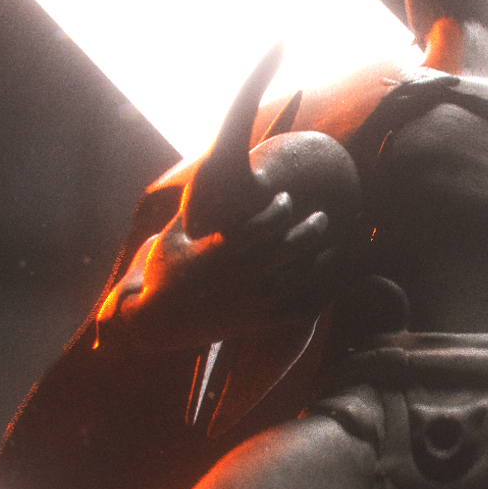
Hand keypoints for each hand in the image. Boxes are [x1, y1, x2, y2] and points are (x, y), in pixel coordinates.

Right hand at [100, 191, 342, 349]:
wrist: (157, 322)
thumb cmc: (165, 270)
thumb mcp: (173, 233)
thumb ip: (195, 206)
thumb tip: (206, 166)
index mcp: (221, 250)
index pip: (267, 222)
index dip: (283, 206)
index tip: (286, 198)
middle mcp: (240, 275)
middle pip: (292, 246)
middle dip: (312, 227)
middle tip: (321, 217)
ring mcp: (251, 302)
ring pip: (301, 277)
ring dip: (321, 260)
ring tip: (330, 247)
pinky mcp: (257, 322)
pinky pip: (299, 310)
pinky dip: (318, 296)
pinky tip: (326, 283)